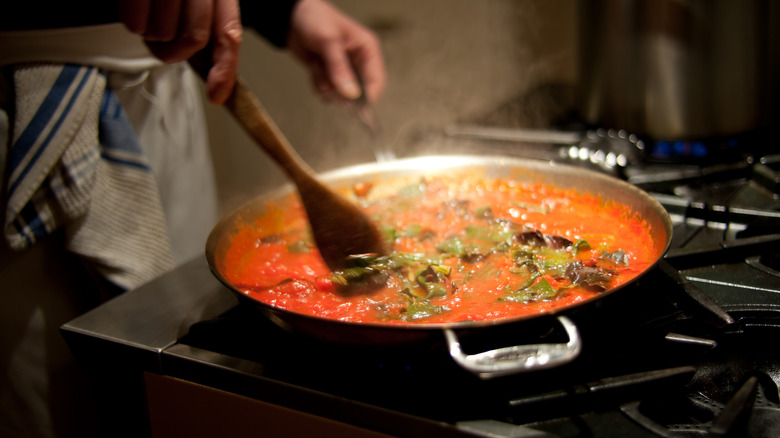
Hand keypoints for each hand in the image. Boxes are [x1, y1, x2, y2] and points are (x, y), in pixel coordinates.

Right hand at [118, 0, 241, 104]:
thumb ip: (205, 22)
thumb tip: (209, 64)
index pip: (228, 33)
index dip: (225, 68)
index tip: (217, 95)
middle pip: (194, 39)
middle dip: (175, 51)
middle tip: (162, 45)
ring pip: (163, 33)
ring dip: (151, 33)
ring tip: (148, 15)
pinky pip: (136, 22)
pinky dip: (132, 22)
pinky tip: (134, 8)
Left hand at [287, 0, 385, 103]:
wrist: (291, 17)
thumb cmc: (315, 18)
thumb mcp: (329, 42)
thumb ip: (340, 68)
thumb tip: (351, 94)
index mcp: (367, 50)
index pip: (376, 81)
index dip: (368, 96)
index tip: (355, 106)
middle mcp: (358, 62)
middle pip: (358, 92)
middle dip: (341, 91)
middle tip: (329, 83)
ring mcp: (343, 70)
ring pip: (340, 95)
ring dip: (326, 86)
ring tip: (318, 67)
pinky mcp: (329, 75)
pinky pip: (327, 92)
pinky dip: (317, 84)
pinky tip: (314, 68)